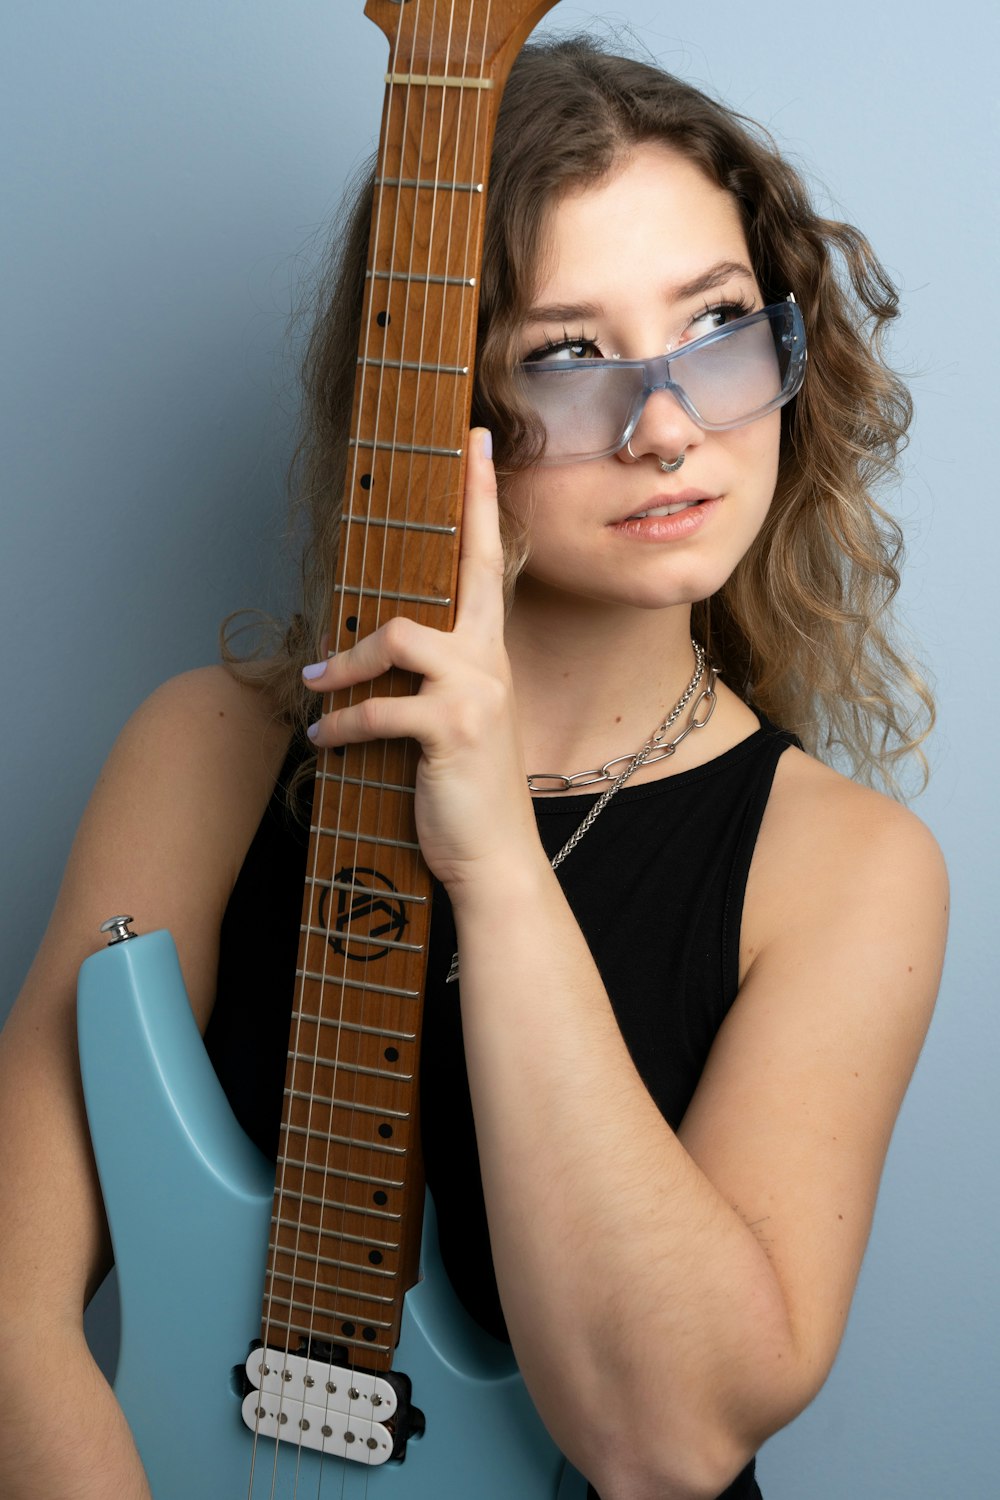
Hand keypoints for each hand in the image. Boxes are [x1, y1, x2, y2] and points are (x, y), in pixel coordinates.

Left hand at [302, 430, 540, 891]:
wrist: (495, 858)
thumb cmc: (466, 792)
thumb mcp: (454, 725)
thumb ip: (426, 681)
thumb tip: (363, 653)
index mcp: (489, 655)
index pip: (487, 565)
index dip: (481, 501)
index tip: (475, 444)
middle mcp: (491, 661)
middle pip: (470, 567)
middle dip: (463, 506)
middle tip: (456, 448)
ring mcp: (477, 692)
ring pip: (398, 637)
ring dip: (346, 663)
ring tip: (319, 685)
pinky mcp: (453, 728)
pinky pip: (379, 707)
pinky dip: (341, 724)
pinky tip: (325, 741)